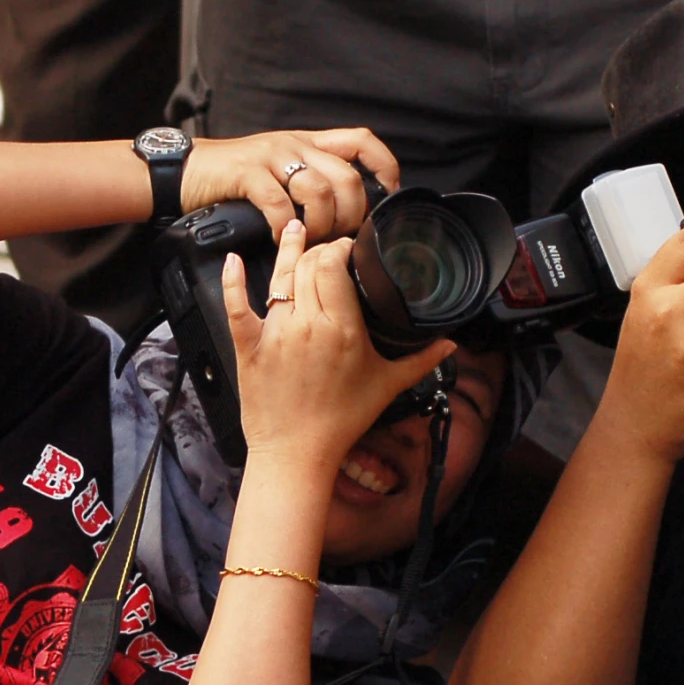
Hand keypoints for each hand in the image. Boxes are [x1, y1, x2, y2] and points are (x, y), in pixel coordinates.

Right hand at [181, 129, 402, 243]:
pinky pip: (280, 203)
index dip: (383, 166)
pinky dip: (286, 228)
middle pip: (347, 176)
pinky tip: (280, 238)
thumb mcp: (280, 169)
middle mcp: (295, 145)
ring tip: (310, 241)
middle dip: (352, 214)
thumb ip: (310, 180)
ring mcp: (271, 156)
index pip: (362, 141)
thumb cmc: (234, 177)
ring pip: (319, 190)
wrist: (185, 170)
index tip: (387, 195)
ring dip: (321, 224)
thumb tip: (346, 211)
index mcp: (308, 142)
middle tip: (340, 237)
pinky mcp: (248, 173)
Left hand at [221, 218, 451, 473]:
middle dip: (319, 249)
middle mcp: (307, 325)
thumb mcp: (387, 386)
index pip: (335, 265)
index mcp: (342, 329)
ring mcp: (275, 334)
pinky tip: (234, 260)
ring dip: (287, 250)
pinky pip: (237, 306)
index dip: (341, 248)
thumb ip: (421, 360)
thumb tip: (450, 345)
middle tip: (328, 248)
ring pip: (279, 277)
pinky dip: (233, 281)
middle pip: (308, 265)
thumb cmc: (341, 422)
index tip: (349, 248)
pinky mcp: (249, 346)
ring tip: (293, 230)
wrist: (297, 454)